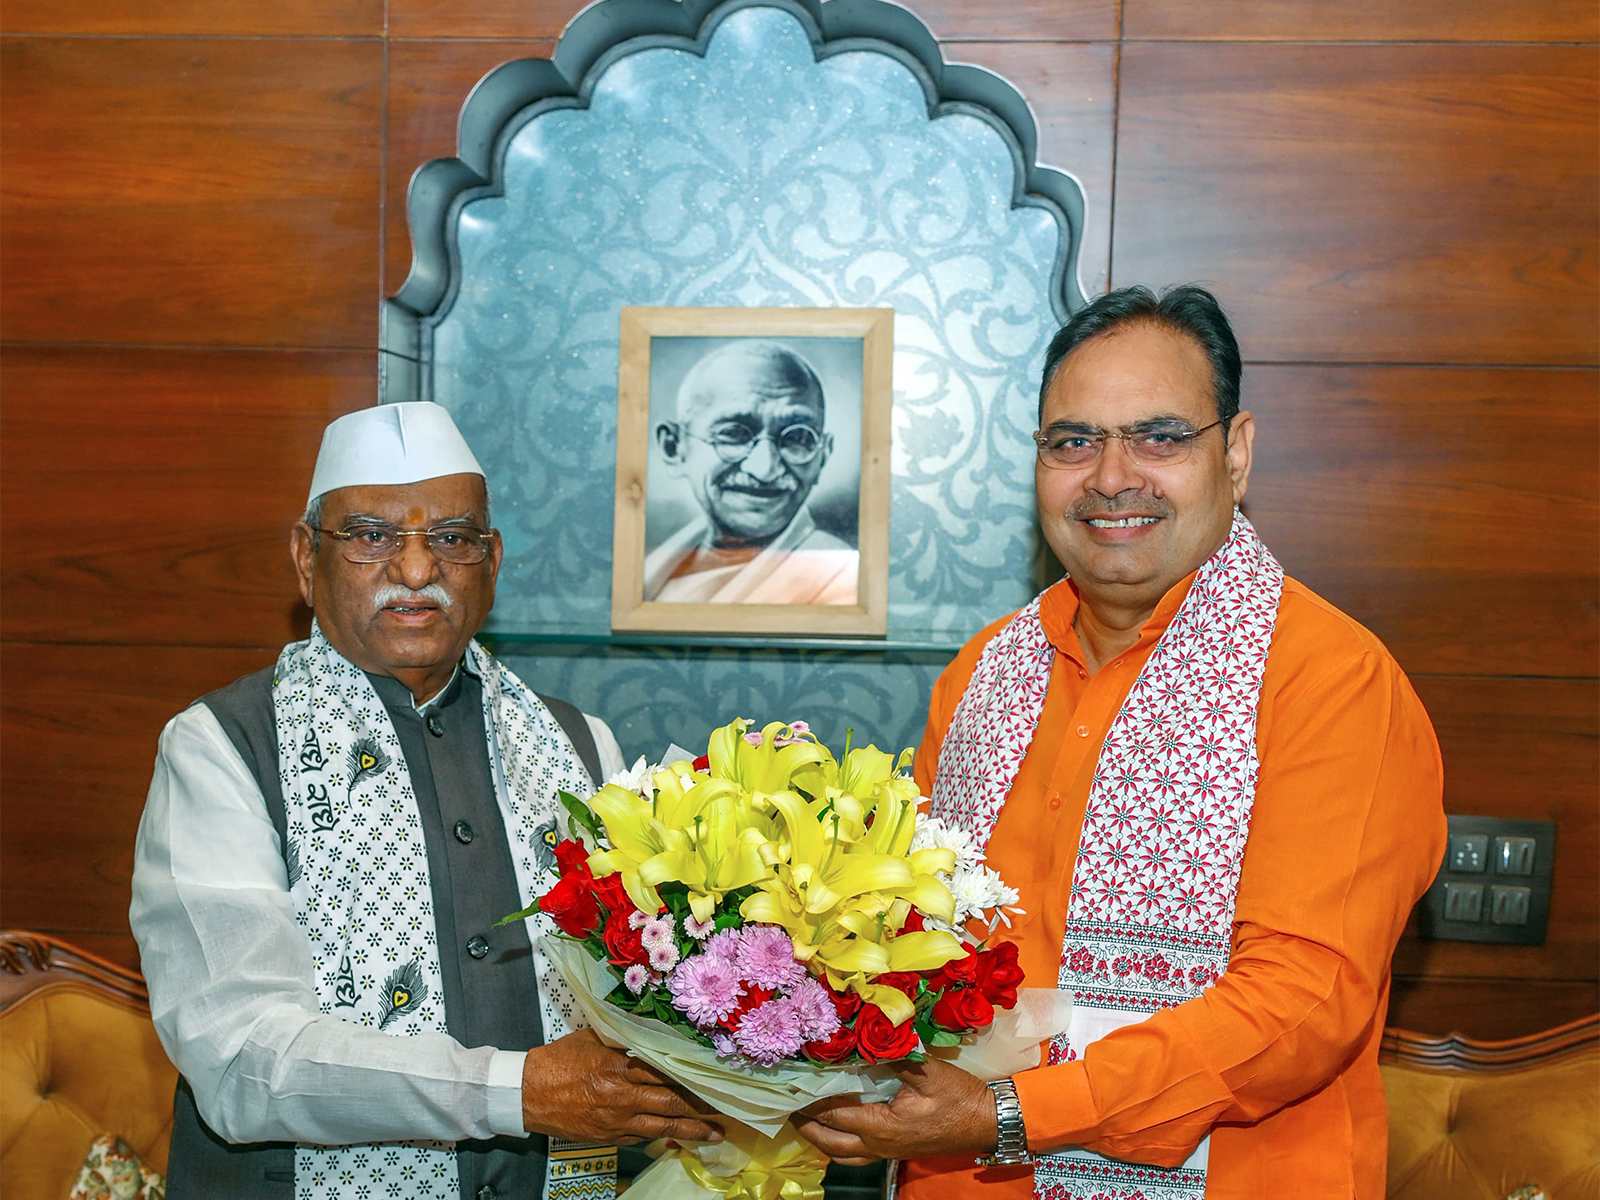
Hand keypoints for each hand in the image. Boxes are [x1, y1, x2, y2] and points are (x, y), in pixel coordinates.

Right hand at [521, 1028, 722, 1144]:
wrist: (527, 1092)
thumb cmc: (559, 1060)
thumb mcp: (593, 1037)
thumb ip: (624, 1037)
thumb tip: (652, 1031)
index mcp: (619, 1065)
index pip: (666, 1070)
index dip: (693, 1075)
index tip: (714, 1074)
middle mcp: (622, 1095)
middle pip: (671, 1100)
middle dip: (702, 1105)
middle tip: (727, 1105)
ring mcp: (617, 1119)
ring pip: (663, 1125)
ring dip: (692, 1129)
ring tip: (716, 1131)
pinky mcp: (610, 1136)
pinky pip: (644, 1137)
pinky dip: (665, 1136)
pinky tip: (682, 1138)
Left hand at [792, 1058, 997, 1163]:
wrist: (988, 1123)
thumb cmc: (959, 1098)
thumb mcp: (929, 1071)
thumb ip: (895, 1056)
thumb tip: (865, 1039)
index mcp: (882, 1126)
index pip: (834, 1113)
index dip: (810, 1100)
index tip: (790, 1083)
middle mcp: (879, 1145)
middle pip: (829, 1142)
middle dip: (806, 1124)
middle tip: (786, 1104)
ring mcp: (887, 1152)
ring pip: (841, 1154)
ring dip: (819, 1138)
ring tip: (803, 1118)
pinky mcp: (895, 1151)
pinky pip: (855, 1154)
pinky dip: (838, 1144)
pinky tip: (835, 1128)